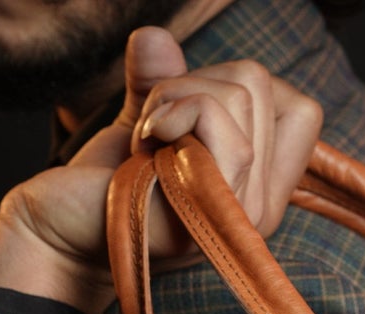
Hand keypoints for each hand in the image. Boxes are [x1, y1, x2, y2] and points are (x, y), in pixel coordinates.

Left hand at [0, 27, 322, 313]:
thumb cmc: (104, 184)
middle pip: (262, 85)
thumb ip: (163, 79)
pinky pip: (220, 118)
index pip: (302, 113)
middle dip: (195, 85)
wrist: (63, 225)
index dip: (240, 89)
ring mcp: (241, 212)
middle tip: (154, 134)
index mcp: (260, 190)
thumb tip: (154, 37)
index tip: (185, 120)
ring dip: (177, 97)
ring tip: (148, 143)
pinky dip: (175, 109)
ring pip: (242, 94)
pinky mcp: (216, 207)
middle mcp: (261, 207)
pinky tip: (146, 147)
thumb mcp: (147, 121)